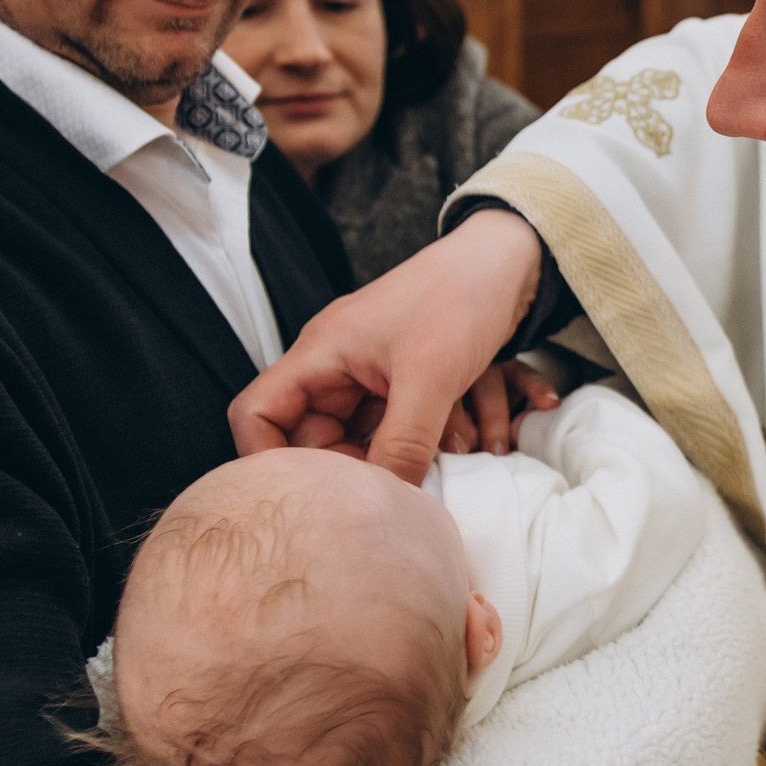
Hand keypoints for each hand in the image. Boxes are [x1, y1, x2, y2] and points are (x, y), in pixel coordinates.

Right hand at [232, 210, 543, 480]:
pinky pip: (403, 425)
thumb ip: (401, 444)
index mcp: (320, 355)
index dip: (268, 459)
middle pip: (315, 439)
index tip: (310, 495)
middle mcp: (336, 366)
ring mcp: (370, 375)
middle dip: (355, 466)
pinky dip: (434, 437)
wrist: (508, 262)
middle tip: (395, 487)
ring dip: (407, 455)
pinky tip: (481, 437)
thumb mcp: (430, 378)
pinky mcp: (404, 382)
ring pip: (367, 437)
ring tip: (454, 453)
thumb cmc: (459, 298)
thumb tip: (385, 503)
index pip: (258, 413)